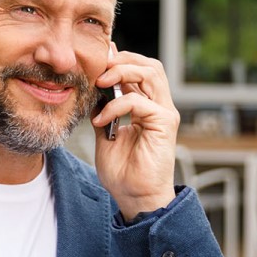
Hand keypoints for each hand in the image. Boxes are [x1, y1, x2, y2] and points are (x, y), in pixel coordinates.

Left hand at [90, 42, 179, 219]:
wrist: (134, 196)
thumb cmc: (123, 171)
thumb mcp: (105, 134)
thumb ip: (102, 112)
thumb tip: (92, 94)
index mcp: (146, 106)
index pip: (139, 70)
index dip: (120, 61)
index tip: (96, 61)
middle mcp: (158, 105)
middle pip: (149, 65)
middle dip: (122, 60)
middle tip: (98, 67)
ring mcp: (164, 113)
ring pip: (150, 73)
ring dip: (122, 72)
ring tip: (101, 82)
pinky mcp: (164, 123)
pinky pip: (138, 101)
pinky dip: (116, 106)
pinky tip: (101, 120)